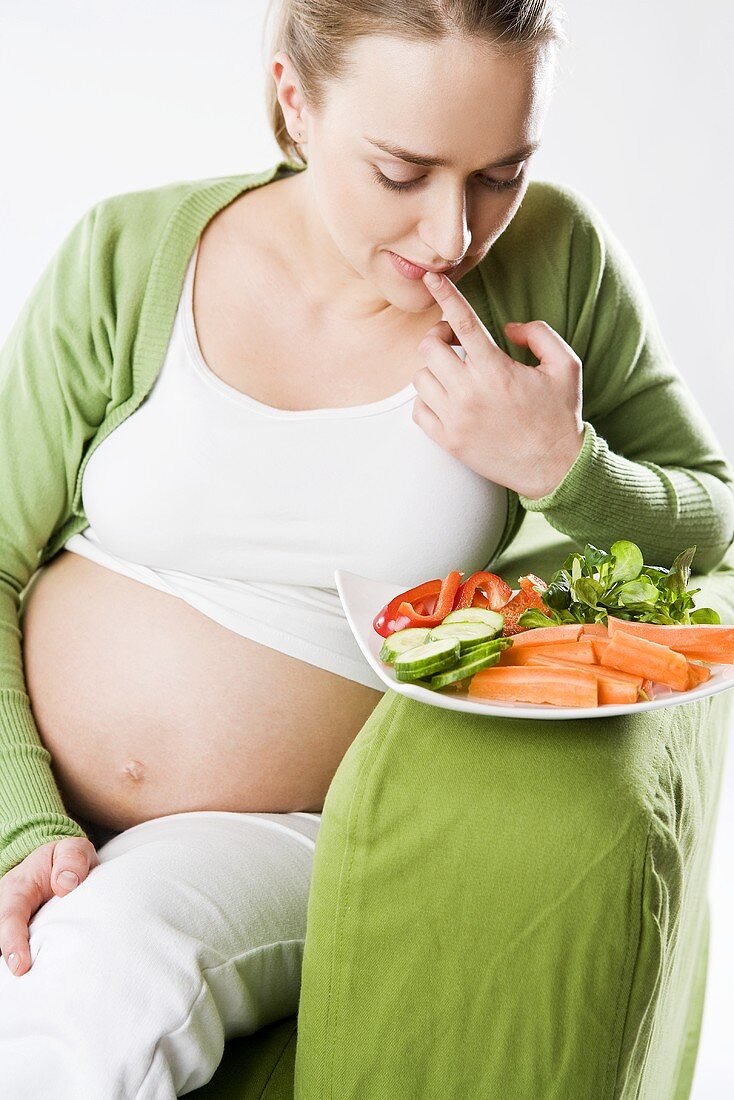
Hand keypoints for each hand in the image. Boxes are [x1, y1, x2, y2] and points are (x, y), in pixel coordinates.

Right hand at [0, 836, 98, 976]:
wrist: (59, 865)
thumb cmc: (65, 860)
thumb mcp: (72, 848)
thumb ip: (72, 859)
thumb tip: (66, 885)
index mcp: (18, 888)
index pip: (9, 916)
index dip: (12, 942)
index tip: (20, 966)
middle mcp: (8, 909)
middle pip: (2, 939)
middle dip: (9, 961)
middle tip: (25, 983)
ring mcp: (14, 926)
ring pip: (7, 951)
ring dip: (18, 967)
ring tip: (32, 990)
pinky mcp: (23, 939)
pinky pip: (20, 955)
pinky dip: (27, 968)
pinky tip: (38, 986)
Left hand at [412, 271, 584, 498]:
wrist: (554, 468)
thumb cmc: (560, 415)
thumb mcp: (566, 366)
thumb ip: (539, 334)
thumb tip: (508, 327)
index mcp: (497, 370)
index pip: (462, 322)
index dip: (445, 295)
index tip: (431, 278)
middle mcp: (470, 393)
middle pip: (429, 347)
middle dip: (440, 336)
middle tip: (455, 342)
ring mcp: (455, 419)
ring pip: (420, 377)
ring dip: (434, 369)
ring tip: (455, 373)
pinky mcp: (447, 441)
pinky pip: (418, 409)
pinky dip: (427, 398)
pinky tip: (447, 398)